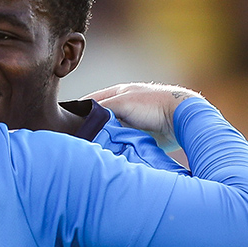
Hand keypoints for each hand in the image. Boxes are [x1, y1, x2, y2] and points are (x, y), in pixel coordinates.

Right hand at [86, 82, 200, 142]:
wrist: (181, 119)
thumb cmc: (153, 105)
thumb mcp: (121, 102)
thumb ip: (100, 110)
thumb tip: (83, 122)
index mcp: (117, 94)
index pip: (89, 103)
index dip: (77, 113)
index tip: (66, 125)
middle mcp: (122, 107)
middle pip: (98, 119)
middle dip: (89, 128)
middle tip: (77, 140)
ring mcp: (130, 122)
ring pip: (107, 132)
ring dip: (102, 139)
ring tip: (90, 149)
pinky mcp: (138, 136)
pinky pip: (119, 142)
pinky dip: (113, 146)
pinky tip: (106, 153)